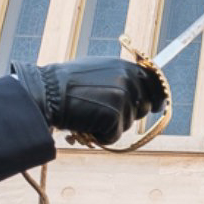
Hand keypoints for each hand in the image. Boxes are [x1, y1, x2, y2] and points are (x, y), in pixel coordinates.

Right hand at [13, 57, 164, 144]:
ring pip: (126, 124)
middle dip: (127, 115)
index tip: (157, 106)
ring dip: (109, 126)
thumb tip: (137, 90)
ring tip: (88, 114)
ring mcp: (123, 97)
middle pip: (142, 107)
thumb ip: (117, 78)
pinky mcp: (115, 115)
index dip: (157, 97)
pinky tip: (86, 124)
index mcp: (123, 66)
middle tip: (104, 114)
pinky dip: (100, 136)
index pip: (154, 83)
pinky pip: (114, 136)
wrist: (47, 93)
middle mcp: (127, 79)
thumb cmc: (64, 85)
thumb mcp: (95, 71)